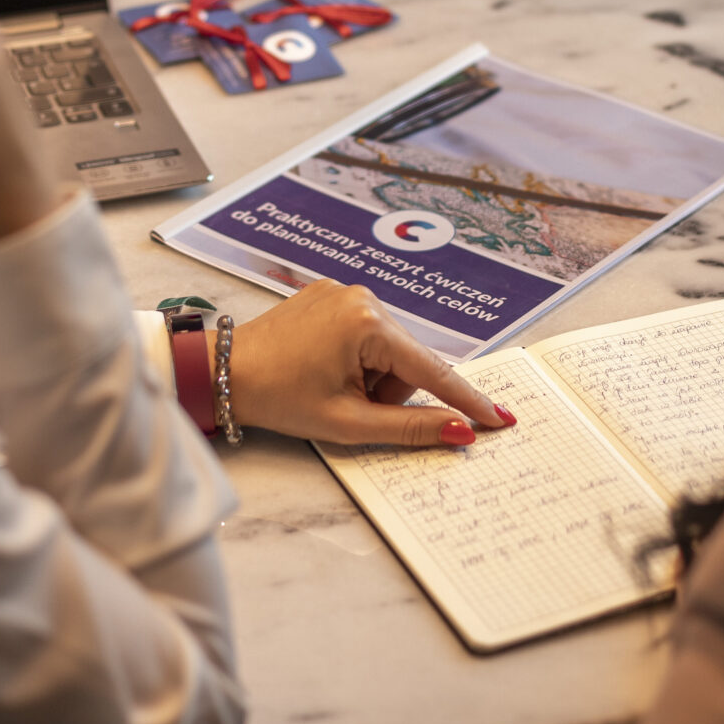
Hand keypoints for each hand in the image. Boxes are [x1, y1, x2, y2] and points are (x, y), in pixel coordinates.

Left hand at [226, 279, 515, 446]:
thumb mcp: (347, 422)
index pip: (432, 370)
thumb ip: (408, 428)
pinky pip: (366, 335)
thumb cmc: (277, 396)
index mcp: (368, 323)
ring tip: (329, 388)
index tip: (501, 416)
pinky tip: (323, 369)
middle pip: (407, 361)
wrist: (222, 372)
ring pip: (387, 350)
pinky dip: (356, 360)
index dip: (467, 400)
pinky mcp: (331, 295)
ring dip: (371, 378)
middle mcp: (363, 297)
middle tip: (347, 406)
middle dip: (387, 392)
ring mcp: (345, 292)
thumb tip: (458, 432)